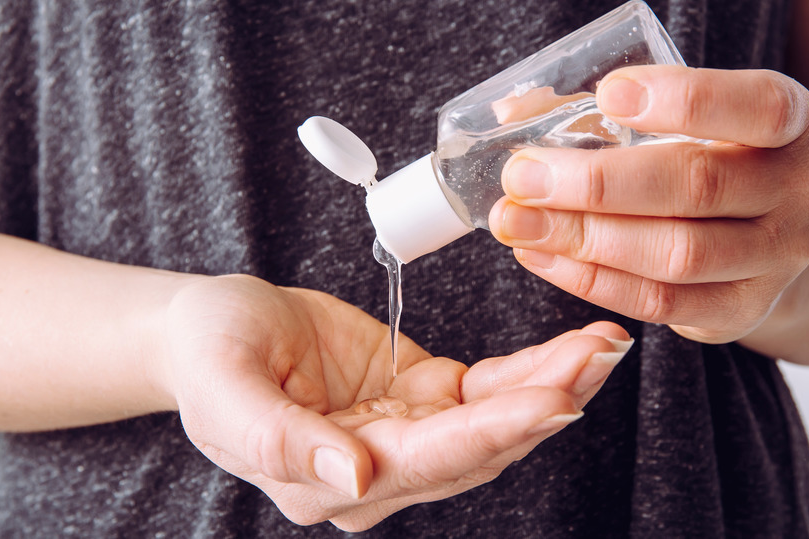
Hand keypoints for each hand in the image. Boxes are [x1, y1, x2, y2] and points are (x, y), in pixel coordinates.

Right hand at [151, 275, 629, 530]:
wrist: (211, 329)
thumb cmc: (207, 354)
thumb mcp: (223, 388)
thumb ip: (278, 437)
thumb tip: (350, 475)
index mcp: (326, 480)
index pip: (428, 461)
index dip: (494, 430)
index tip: (555, 396)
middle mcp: (376, 470)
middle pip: (478, 447)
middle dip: (546, 402)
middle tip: (602, 357)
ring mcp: (402, 435)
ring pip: (494, 423)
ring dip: (551, 385)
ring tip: (602, 345)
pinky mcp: (418, 398)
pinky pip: (486, 391)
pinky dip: (529, 371)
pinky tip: (569, 350)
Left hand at [489, 66, 808, 344]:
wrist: (769, 239)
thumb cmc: (708, 160)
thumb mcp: (683, 122)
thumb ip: (606, 111)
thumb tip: (512, 113)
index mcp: (790, 122)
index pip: (756, 106)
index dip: (684, 99)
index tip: (607, 95)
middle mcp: (797, 189)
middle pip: (697, 185)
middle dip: (597, 183)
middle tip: (523, 177)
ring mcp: (777, 258)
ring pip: (676, 254)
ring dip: (584, 239)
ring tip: (517, 223)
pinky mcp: (741, 310)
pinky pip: (660, 302)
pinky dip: (592, 281)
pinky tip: (541, 257)